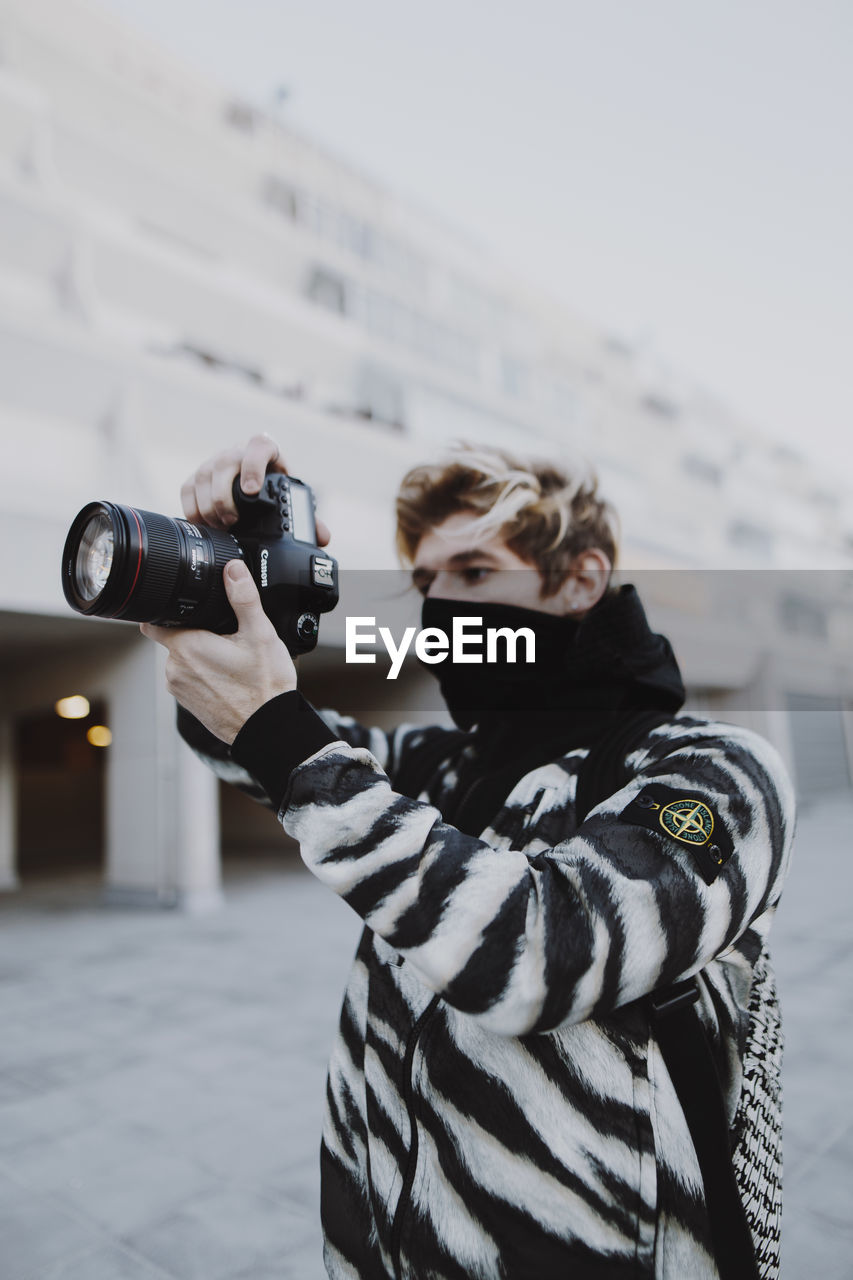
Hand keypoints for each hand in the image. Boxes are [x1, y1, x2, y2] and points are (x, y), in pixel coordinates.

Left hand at [140, 560, 297, 744]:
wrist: (268, 729)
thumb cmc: (264, 688)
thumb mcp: (260, 635)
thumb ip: (244, 598)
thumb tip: (233, 569)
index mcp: (187, 646)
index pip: (153, 622)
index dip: (165, 610)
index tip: (183, 608)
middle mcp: (175, 669)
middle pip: (174, 638)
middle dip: (195, 633)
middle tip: (227, 639)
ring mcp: (179, 689)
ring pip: (183, 659)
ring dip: (200, 655)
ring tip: (231, 662)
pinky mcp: (187, 704)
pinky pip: (190, 679)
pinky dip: (204, 675)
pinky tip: (229, 679)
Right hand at [180, 433, 330, 543]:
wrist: (253, 481)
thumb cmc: (274, 489)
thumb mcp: (290, 498)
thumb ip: (307, 517)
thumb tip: (322, 537)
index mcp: (265, 452)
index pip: (259, 446)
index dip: (253, 466)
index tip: (251, 491)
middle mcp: (237, 452)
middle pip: (224, 464)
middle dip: (224, 497)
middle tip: (233, 521)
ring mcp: (214, 462)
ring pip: (202, 476)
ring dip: (209, 506)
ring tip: (221, 526)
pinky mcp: (197, 475)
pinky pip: (187, 488)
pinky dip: (193, 509)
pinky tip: (204, 524)